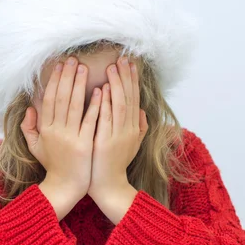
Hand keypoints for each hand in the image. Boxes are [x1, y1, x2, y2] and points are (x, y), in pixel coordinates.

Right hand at [21, 56, 101, 202]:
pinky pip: (89, 121)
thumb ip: (29, 128)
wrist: (65, 187)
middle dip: (66, 77)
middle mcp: (55, 131)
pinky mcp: (83, 144)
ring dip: (78, 85)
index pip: (49, 100)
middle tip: (73, 59)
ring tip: (84, 68)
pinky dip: (94, 106)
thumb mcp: (36, 147)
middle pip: (60, 98)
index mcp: (45, 129)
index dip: (54, 81)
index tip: (60, 66)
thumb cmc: (53, 166)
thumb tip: (29, 109)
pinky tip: (99, 91)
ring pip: (73, 106)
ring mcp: (69, 137)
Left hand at [88, 55, 147, 202]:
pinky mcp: (105, 142)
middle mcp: (128, 129)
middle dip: (126, 77)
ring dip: (116, 85)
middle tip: (123, 58)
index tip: (130, 63)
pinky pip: (106, 118)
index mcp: (133, 128)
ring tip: (113, 67)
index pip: (134, 98)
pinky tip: (102, 88)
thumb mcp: (131, 145)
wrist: (108, 186)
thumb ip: (139, 128)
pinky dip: (105, 103)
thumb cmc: (115, 165)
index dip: (132, 80)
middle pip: (129, 97)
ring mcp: (117, 135)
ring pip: (119, 104)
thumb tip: (142, 111)